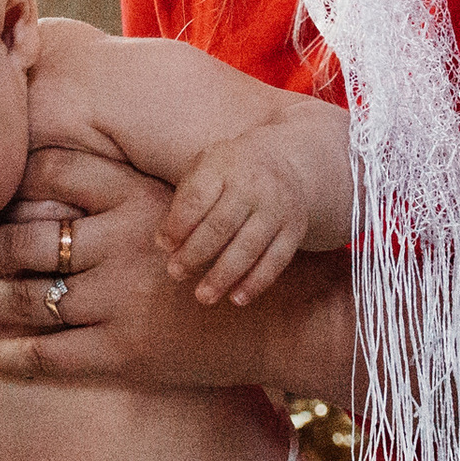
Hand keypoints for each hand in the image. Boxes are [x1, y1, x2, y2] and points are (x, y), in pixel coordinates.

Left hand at [0, 148, 352, 391]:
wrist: (283, 316)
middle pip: (17, 240)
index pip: (44, 171)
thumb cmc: (216, 250)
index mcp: (133, 192)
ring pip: (18, 300)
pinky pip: (42, 355)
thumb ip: (111, 177)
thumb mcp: (171, 195)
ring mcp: (122, 300)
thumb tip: (34, 153)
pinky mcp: (125, 353)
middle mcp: (123, 241)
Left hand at [159, 140, 309, 306]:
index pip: (196, 197)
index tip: (165, 246)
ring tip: (203, 296)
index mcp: (223, 165)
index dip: (178, 225)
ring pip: (249, 246)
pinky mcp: (294, 229)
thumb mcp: (202, 170)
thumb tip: (165, 244)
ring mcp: (277, 207)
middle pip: (221, 225)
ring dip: (223, 275)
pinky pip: (276, 260)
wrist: (282, 161)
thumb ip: (183, 203)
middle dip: (195, 253)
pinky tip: (236, 298)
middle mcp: (254, 185)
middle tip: (176, 273)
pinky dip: (256, 282)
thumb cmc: (227, 173)